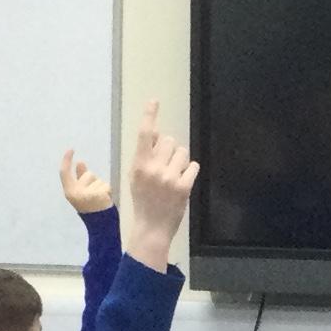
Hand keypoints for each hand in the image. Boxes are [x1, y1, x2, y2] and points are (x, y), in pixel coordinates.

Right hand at [60, 150, 113, 214]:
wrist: (100, 226)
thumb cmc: (90, 208)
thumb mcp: (81, 193)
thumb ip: (80, 177)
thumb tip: (80, 162)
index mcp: (69, 192)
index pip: (64, 172)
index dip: (66, 160)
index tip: (71, 149)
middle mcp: (76, 192)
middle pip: (88, 174)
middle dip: (93, 181)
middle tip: (94, 197)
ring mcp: (88, 193)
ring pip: (98, 180)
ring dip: (101, 188)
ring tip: (100, 200)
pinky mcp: (100, 195)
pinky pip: (106, 185)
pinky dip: (108, 192)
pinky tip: (106, 201)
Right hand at [120, 100, 198, 271]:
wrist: (151, 228)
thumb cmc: (143, 200)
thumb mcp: (136, 177)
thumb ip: (146, 156)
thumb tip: (158, 134)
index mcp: (138, 165)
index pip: (145, 135)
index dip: (150, 116)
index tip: (154, 101)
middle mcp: (153, 168)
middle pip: (170, 141)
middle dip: (170, 150)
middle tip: (166, 166)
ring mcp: (169, 177)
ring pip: (183, 152)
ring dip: (181, 161)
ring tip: (174, 176)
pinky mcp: (184, 187)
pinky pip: (193, 166)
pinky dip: (190, 172)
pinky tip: (182, 183)